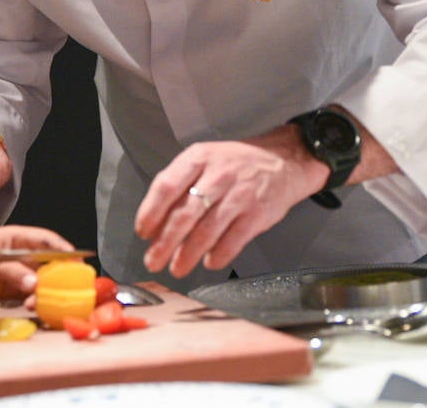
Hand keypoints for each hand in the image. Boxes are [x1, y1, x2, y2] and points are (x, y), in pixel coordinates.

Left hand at [0, 225, 75, 303]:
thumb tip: (34, 282)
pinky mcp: (10, 290)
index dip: (62, 247)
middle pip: (47, 262)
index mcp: (15, 239)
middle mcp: (20, 255)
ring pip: (40, 280)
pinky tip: (32, 307)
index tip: (76, 258)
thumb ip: (10, 271)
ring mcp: (16, 272)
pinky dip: (34, 301)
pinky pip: (28, 295)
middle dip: (59, 274)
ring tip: (39, 301)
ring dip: (45, 291)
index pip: (44, 239)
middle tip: (69, 287)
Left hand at [133, 127, 326, 275]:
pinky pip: (233, 241)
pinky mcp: (257, 214)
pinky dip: (218, 256)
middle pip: (184, 214)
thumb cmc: (235, 163)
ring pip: (206, 232)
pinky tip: (209, 263)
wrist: (283, 161)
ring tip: (177, 268)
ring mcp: (239, 196)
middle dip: (165, 243)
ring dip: (187, 255)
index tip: (143, 233)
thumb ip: (180, 185)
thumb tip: (156, 224)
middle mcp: (217, 176)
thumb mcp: (204, 160)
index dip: (150, 213)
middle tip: (153, 261)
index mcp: (198, 158)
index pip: (166, 186)